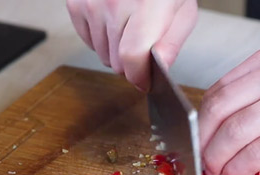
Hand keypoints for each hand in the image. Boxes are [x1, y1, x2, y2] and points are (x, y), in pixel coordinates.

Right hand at [66, 0, 197, 89]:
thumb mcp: (183, 12)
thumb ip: (172, 43)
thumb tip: (160, 68)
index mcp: (147, 6)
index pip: (132, 56)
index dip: (139, 76)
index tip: (145, 81)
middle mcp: (114, 3)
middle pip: (117, 61)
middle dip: (132, 65)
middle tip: (144, 48)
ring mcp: (92, 3)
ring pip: (102, 54)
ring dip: (116, 52)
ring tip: (130, 30)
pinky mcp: (77, 3)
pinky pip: (88, 41)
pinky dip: (101, 40)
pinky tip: (114, 24)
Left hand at [199, 47, 259, 174]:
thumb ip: (258, 94)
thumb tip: (222, 132)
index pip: (217, 92)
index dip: (198, 122)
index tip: (195, 141)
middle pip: (217, 111)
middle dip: (200, 142)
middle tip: (199, 162)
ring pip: (233, 134)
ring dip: (215, 160)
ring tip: (215, 174)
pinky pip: (256, 154)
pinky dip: (237, 170)